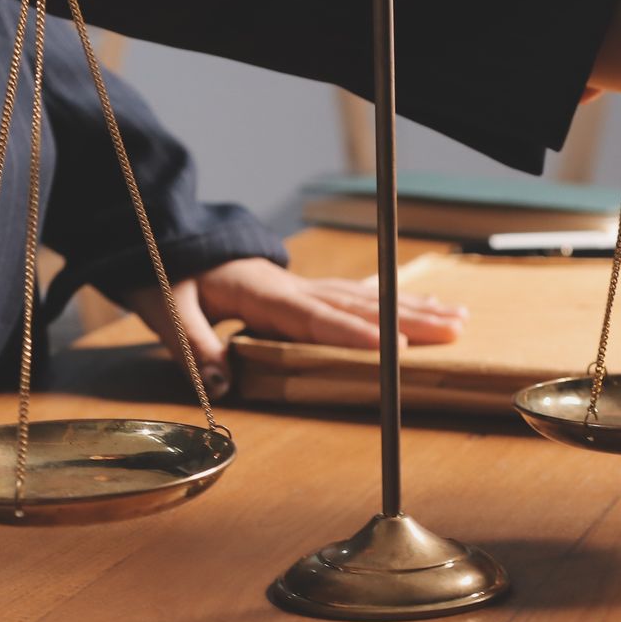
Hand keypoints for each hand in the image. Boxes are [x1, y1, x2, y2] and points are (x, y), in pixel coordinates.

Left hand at [124, 257, 466, 396]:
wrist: (165, 236)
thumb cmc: (164, 271)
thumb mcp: (166, 309)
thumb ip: (196, 347)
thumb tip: (224, 385)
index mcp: (262, 292)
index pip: (316, 317)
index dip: (356, 333)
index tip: (396, 348)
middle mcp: (292, 286)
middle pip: (359, 304)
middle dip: (409, 318)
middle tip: (454, 330)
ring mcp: (301, 284)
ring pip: (366, 297)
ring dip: (413, 308)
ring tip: (456, 318)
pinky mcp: (302, 288)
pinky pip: (354, 295)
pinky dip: (390, 300)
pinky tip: (419, 303)